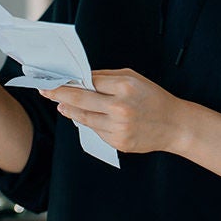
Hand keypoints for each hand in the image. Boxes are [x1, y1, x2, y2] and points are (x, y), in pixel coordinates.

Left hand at [40, 69, 190, 154]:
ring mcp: (119, 128)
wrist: (175, 125)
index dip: (67, 82)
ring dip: (70, 111)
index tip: (51, 80)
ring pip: (84, 119)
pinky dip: (90, 123)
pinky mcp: (119, 142)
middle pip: (79, 101)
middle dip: (59, 95)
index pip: (87, 82)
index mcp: (124, 87)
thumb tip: (80, 78)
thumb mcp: (133, 78)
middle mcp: (120, 108)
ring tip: (61, 106)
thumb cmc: (152, 97)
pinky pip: (96, 131)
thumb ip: (106, 78)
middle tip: (45, 91)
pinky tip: (85, 117)